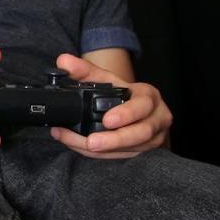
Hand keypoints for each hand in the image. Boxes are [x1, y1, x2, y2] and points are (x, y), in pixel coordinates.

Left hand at [50, 54, 169, 158]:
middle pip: (140, 133)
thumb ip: (85, 71)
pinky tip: (80, 147)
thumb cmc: (123, 96)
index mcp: (149, 98)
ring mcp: (152, 139)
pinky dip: (100, 155)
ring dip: (101, 150)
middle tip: (91, 142)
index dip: (126, 114)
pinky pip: (121, 157)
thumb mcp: (108, 81)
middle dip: (114, 140)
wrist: (138, 112)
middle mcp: (156, 119)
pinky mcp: (142, 152)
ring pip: (129, 149)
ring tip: (76, 143)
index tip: (107, 120)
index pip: (143, 106)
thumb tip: (63, 61)